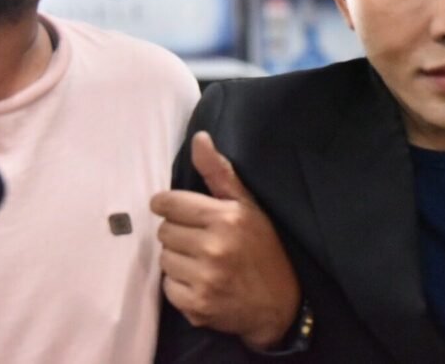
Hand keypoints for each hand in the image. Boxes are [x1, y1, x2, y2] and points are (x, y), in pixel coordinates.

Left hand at [150, 132, 300, 349]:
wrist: (280, 304)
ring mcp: (205, 279)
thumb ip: (219, 172)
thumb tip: (199, 139)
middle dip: (179, 233)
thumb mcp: (249, 206)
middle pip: (164, 231)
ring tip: (203, 261)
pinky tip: (201, 282)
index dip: (171, 206)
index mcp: (226, 218)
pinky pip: (167, 287)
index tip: (178, 211)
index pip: (170, 203)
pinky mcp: (196, 306)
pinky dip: (180, 285)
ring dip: (178, 259)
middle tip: (201, 240)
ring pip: (164, 259)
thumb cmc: (265, 248)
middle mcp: (214, 247)